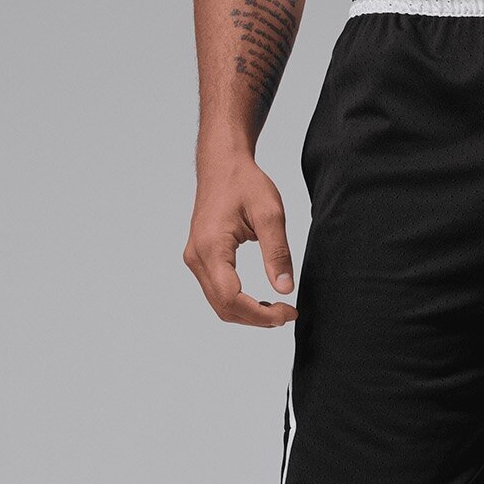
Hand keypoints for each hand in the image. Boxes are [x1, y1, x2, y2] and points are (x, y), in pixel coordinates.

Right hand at [184, 156, 296, 326]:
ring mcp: (195, 259)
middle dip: (257, 318)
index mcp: (211, 247)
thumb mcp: (270, 214)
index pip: (231, 298)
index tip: (288, 312)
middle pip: (224, 307)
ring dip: (249, 314)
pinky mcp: (199, 259)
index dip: (260, 315)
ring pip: (219, 304)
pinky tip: (262, 301)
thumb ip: (278, 253)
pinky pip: (217, 292)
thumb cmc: (245, 182)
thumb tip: (285, 289)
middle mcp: (197, 256)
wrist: (222, 164)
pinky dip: (240, 303)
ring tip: (278, 309)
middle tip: (288, 313)